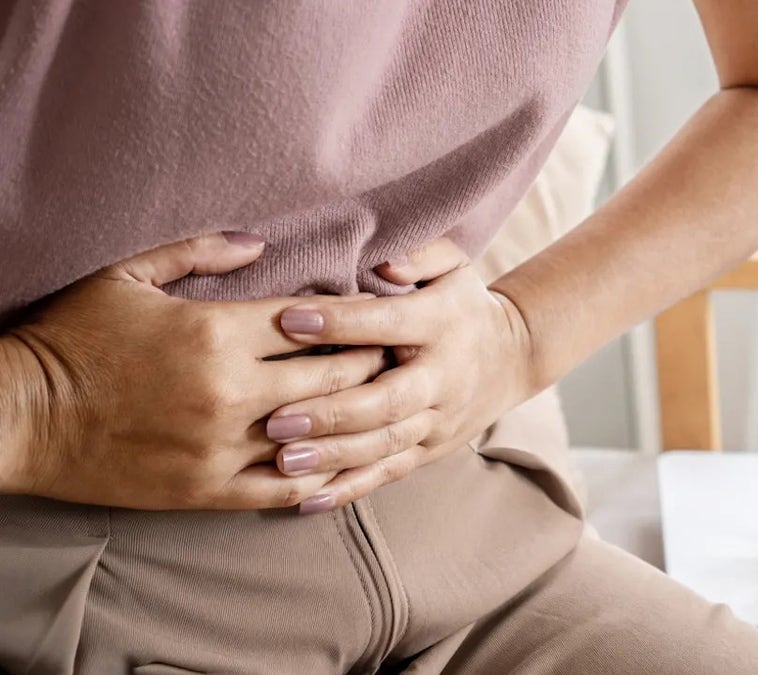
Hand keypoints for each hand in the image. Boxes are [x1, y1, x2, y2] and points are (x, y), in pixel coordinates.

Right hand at [3, 232, 385, 509]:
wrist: (18, 418)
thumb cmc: (71, 339)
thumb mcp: (126, 277)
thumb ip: (198, 252)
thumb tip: (260, 239)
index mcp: (215, 332)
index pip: (316, 323)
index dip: (353, 318)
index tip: (375, 316)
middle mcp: (230, 391)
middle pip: (334, 376)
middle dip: (371, 364)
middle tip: (394, 357)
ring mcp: (222, 445)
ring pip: (320, 433)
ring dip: (355, 420)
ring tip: (380, 407)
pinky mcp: (207, 489)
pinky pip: (284, 487)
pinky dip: (320, 475)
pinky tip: (343, 462)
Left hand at [263, 239, 535, 513]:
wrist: (515, 357)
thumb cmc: (463, 304)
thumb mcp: (454, 266)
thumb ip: (420, 256)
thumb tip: (383, 266)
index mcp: (440, 324)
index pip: (388, 324)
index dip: (340, 322)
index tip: (288, 319)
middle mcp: (441, 378)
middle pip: (387, 401)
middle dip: (331, 412)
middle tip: (276, 419)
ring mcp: (437, 420)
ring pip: (385, 445)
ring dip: (333, 457)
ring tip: (282, 461)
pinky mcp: (430, 450)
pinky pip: (388, 473)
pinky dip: (349, 489)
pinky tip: (305, 500)